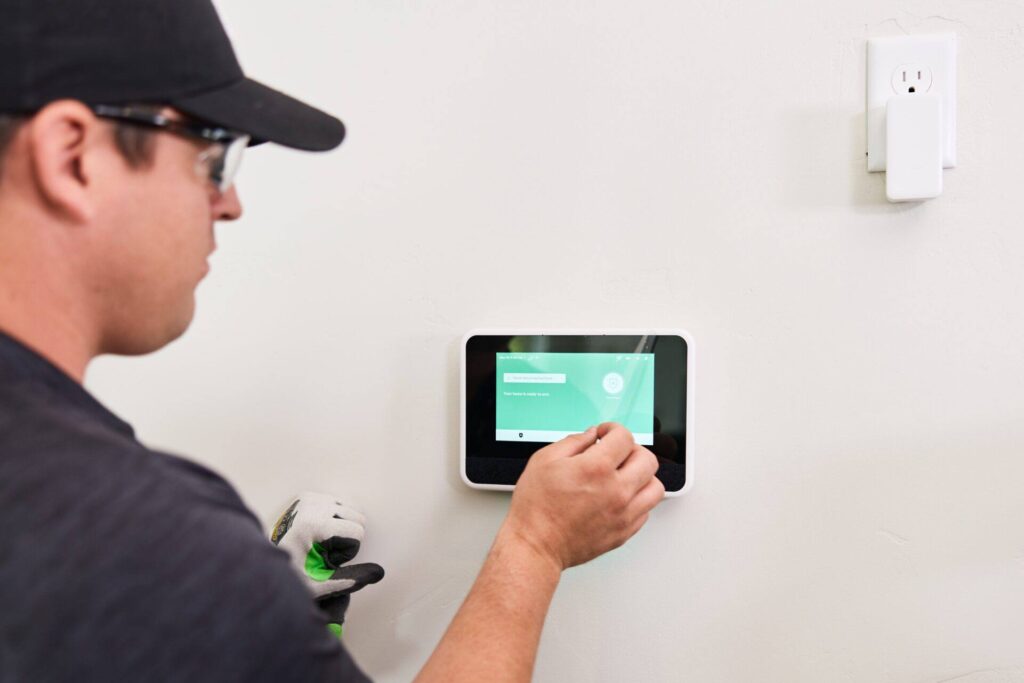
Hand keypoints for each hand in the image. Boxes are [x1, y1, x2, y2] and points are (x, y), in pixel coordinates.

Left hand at [270, 492, 384, 633]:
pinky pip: (339, 504)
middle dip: (346, 538)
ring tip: (319, 542)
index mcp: (315, 525)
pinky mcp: (307, 495)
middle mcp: (313, 505)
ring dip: (343, 527)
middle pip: (358, 518)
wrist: (258, 560)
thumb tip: (378, 573)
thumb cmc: (288, 575)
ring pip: (352, 509)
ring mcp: (309, 498)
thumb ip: (349, 580)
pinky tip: (317, 532)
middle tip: (322, 552)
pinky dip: (336, 518)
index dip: (346, 552)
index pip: (358, 532)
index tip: (324, 560)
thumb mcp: (317, 585)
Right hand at [501, 422, 664, 571]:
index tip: (606, 434)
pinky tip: (620, 497)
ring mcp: (623, 514)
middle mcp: (616, 491)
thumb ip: (573, 441)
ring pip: (655, 487)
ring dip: (643, 476)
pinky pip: (646, 511)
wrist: (536, 545)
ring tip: (625, 476)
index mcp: (596, 469)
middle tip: (618, 452)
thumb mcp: (545, 460)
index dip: (613, 429)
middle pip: (647, 459)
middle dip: (632, 449)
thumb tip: (591, 435)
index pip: (624, 438)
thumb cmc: (536, 508)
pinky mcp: (624, 532)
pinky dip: (638, 500)